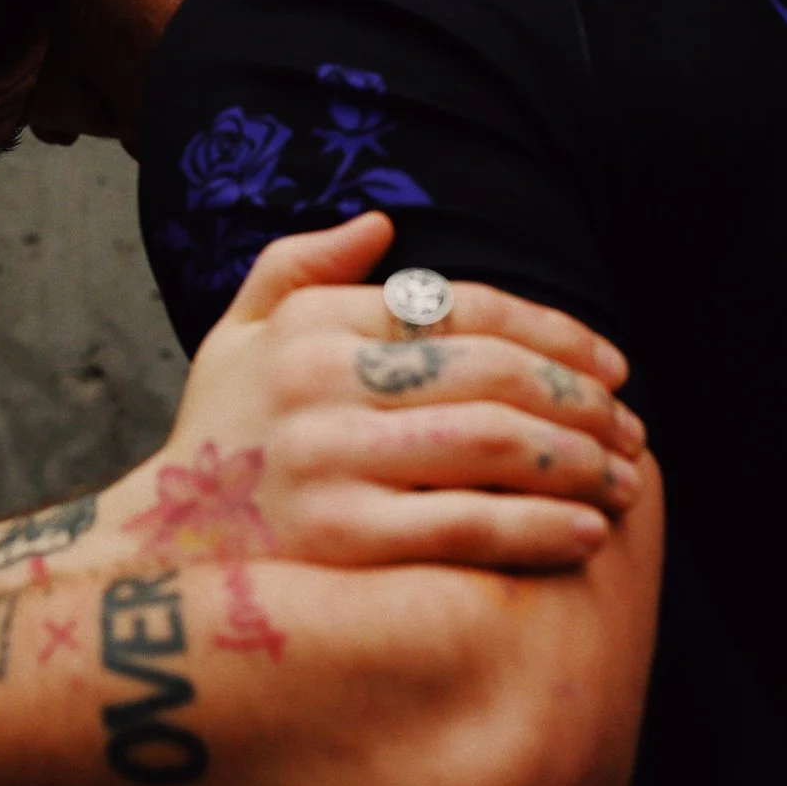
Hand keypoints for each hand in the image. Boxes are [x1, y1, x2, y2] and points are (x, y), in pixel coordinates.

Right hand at [145, 213, 646, 570]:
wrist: (153, 560)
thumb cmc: (217, 444)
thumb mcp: (235, 338)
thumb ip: (299, 266)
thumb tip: (382, 225)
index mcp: (312, 324)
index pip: (464, 307)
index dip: (555, 333)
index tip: (613, 365)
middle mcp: (319, 382)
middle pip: (494, 374)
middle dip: (583, 401)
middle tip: (632, 429)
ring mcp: (331, 462)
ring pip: (495, 446)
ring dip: (580, 463)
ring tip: (623, 481)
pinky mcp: (345, 541)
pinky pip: (471, 527)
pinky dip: (542, 528)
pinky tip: (585, 534)